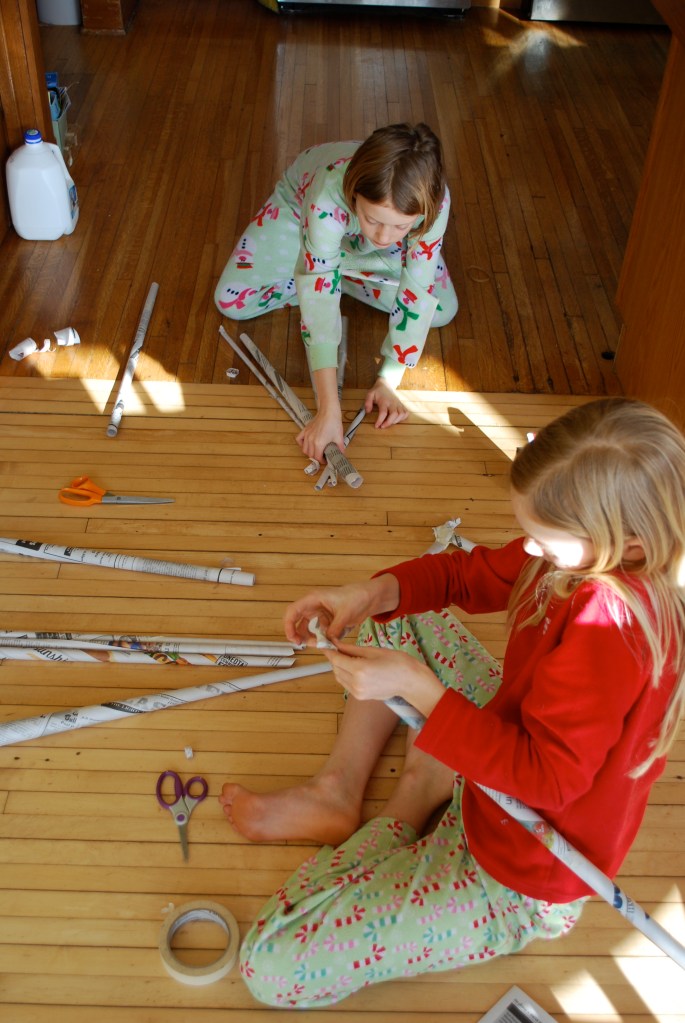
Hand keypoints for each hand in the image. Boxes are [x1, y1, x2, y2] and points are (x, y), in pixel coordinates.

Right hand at [283, 576, 399, 646]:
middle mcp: (314, 606)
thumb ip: (334, 629)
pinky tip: (331, 641)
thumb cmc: (357, 597)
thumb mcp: (345, 614)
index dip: (289, 625)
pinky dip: (323, 638)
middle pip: (298, 622)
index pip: (293, 611)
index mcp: (313, 599)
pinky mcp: (327, 621)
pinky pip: (320, 632)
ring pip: (309, 629)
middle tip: (305, 646)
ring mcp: (320, 614)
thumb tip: (326, 641)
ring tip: (322, 645)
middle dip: (300, 635)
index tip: (293, 639)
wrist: (370, 597)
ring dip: (313, 638)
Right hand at [296, 406, 344, 462]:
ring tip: (316, 451)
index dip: (322, 461)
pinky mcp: (305, 430)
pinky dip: (301, 444)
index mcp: (319, 444)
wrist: (329, 411)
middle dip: (316, 458)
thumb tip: (341, 455)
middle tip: (322, 456)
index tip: (325, 460)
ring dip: (309, 453)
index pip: (317, 458)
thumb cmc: (334, 423)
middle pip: (310, 455)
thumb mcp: (339, 438)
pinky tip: (307, 444)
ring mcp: (307, 435)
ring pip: (304, 449)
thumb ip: (340, 448)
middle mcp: (311, 441)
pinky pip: (299, 440)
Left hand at [324, 642, 444, 716]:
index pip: (336, 659)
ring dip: (339, 667)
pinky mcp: (360, 697)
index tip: (324, 643)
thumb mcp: (373, 650)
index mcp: (360, 669)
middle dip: (335, 658)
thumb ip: (351, 649)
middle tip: (338, 648)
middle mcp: (356, 683)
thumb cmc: (397, 662)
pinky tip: (355, 668)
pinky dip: (345, 675)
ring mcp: (358, 692)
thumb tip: (336, 644)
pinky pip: (346, 684)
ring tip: (349, 657)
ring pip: (339, 677)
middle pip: (335, 669)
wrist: (411, 682)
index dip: (328, 651)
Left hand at [365, 379, 408, 428]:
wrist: (386, 385)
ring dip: (395, 421)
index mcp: (384, 401)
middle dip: (389, 423)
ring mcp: (398, 404)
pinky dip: (402, 418)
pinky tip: (396, 420)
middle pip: (394, 414)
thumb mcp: (370, 394)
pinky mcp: (402, 405)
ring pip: (401, 414)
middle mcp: (393, 402)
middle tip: (382, 427)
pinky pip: (406, 413)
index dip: (380, 420)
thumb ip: (367, 402)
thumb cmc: (377, 391)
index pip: (383, 412)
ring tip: (388, 423)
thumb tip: (368, 412)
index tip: (376, 426)